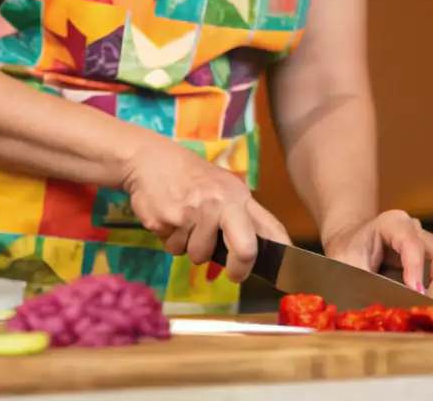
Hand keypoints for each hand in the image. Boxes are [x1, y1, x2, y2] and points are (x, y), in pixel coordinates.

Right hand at [119, 134, 289, 281]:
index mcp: (239, 196)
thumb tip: (260, 249)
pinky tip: (169, 218)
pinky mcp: (169, 220)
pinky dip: (170, 239)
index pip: (269, 227)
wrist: (150, 159)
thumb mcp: (222, 188)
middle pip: (246, 249)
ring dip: (189, 247)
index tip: (281, 272)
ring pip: (199, 255)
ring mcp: (195, 212)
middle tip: (234, 274)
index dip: (281, 252)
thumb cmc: (191, 176)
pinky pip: (174, 248)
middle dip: (239, 268)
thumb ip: (240, 215)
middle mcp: (221, 203)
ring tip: (183, 223)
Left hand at [323, 210, 432, 300]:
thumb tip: (383, 310)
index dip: (416, 269)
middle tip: (428, 309)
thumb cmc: (347, 254)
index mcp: (391, 223)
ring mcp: (430, 239)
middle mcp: (416, 228)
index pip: (411, 242)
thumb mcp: (346, 267)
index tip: (416, 293)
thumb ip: (363, 284)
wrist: (351, 245)